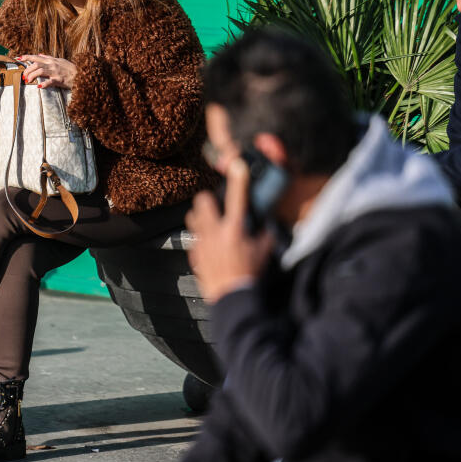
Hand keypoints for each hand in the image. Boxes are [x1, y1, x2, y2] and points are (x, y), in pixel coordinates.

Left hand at [16, 54, 76, 88]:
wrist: (81, 74)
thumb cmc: (70, 69)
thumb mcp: (59, 60)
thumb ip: (49, 58)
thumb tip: (40, 54)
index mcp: (51, 60)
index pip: (36, 57)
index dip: (27, 57)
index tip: (18, 58)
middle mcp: (52, 64)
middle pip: (36, 64)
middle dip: (27, 70)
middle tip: (23, 76)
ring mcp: (55, 72)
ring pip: (40, 71)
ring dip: (32, 75)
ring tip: (28, 81)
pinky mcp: (59, 80)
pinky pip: (50, 82)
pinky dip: (43, 84)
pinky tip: (38, 86)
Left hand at [186, 156, 274, 302]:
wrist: (231, 297)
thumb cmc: (250, 275)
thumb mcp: (264, 253)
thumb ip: (265, 234)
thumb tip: (267, 222)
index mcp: (235, 229)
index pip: (238, 197)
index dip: (238, 178)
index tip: (237, 164)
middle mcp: (216, 232)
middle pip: (203, 200)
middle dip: (209, 199)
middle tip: (216, 205)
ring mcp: (202, 242)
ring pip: (192, 216)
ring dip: (200, 216)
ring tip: (210, 223)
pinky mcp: (194, 253)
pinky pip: (193, 237)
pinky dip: (201, 238)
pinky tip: (210, 246)